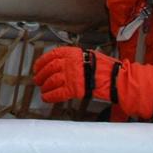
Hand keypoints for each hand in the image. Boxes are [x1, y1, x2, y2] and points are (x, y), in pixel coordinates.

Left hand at [32, 47, 152, 118]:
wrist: (115, 78)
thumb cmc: (105, 68)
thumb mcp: (89, 56)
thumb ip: (75, 59)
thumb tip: (63, 63)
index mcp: (73, 53)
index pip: (52, 55)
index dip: (41, 62)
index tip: (37, 67)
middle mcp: (70, 63)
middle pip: (49, 69)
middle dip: (41, 75)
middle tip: (37, 80)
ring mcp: (71, 76)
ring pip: (51, 81)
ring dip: (45, 86)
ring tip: (43, 90)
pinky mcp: (74, 89)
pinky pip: (57, 93)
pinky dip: (50, 96)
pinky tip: (46, 98)